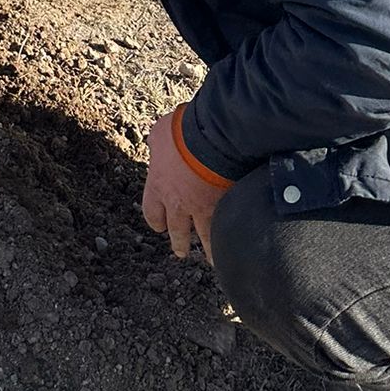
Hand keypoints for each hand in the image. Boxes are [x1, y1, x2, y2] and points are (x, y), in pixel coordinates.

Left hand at [142, 109, 229, 262]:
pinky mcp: (226, 207)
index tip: (160, 225)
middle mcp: (179, 203)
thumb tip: (156, 143)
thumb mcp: (160, 133)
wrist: (214, 137)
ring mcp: (204, 209)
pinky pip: (228, 228)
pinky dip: (232, 237)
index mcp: (159, 185)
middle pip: (177, 231)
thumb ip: (157, 144)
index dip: (156, 219)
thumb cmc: (183, 131)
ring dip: (209, 249)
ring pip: (205, 237)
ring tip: (213, 259)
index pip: (152, 212)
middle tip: (181, 251)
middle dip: (179, 242)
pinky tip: (236, 243)